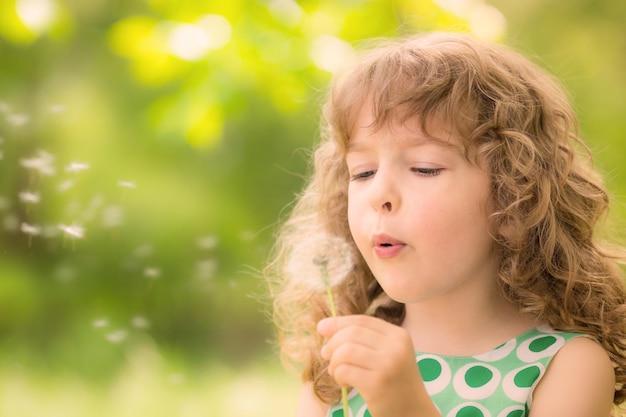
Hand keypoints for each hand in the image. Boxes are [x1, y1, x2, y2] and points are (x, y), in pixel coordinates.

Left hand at [318, 315, 439, 416]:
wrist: (414, 413)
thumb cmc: (394, 382)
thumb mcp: (386, 354)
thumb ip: (362, 339)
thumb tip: (324, 327)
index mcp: (398, 335)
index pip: (361, 320)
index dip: (338, 322)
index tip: (322, 328)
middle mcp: (396, 347)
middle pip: (351, 333)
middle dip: (333, 343)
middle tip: (327, 356)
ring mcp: (388, 365)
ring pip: (345, 351)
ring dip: (334, 362)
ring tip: (337, 372)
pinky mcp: (378, 384)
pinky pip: (345, 370)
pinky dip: (338, 376)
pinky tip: (345, 383)